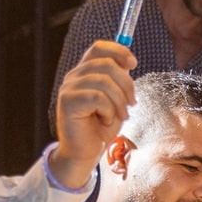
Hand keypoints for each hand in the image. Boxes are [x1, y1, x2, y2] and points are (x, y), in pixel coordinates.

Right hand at [50, 40, 136, 186]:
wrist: (85, 153)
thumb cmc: (100, 128)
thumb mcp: (115, 100)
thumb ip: (118, 81)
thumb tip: (128, 63)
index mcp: (85, 72)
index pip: (99, 48)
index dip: (118, 51)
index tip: (133, 64)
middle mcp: (74, 76)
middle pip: (107, 64)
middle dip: (127, 84)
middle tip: (132, 103)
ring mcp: (69, 88)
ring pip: (104, 82)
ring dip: (119, 101)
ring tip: (119, 116)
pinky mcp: (68, 102)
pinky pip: (98, 97)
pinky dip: (108, 110)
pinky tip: (105, 121)